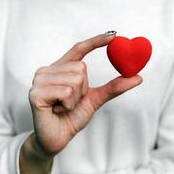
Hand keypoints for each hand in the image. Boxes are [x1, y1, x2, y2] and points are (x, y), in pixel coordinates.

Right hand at [29, 33, 141, 155]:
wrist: (57, 138)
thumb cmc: (72, 117)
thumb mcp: (95, 99)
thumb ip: (113, 87)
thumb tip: (138, 77)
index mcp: (61, 68)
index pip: (78, 49)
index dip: (95, 41)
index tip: (114, 35)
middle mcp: (48, 70)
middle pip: (81, 68)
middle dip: (82, 90)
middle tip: (70, 102)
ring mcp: (39, 80)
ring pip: (74, 80)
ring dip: (74, 99)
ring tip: (62, 106)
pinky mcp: (35, 92)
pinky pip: (65, 92)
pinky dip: (67, 105)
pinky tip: (56, 110)